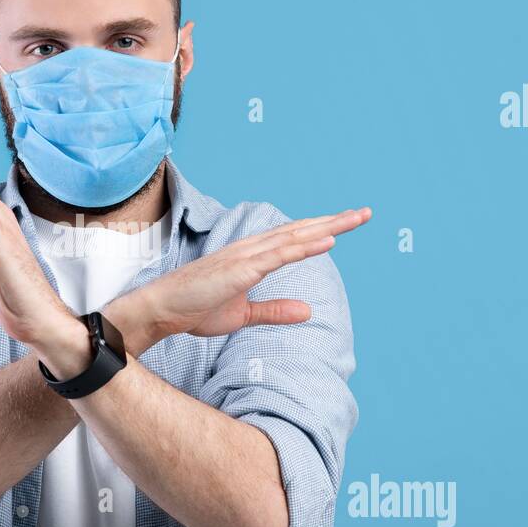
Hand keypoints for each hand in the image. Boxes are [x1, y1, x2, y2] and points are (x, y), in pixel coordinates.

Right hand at [104, 207, 371, 354]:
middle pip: (300, 230)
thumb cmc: (195, 309)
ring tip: (356, 219)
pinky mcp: (240, 269)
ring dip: (327, 226)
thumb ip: (275, 310)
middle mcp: (251, 249)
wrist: (162, 311)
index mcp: (252, 257)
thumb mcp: (243, 314)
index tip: (348, 224)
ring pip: (294, 237)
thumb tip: (308, 311)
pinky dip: (305, 246)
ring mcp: (246, 256)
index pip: (294, 238)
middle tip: (365, 213)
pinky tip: (328, 239)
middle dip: (334, 220)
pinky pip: (279, 255)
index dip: (322, 229)